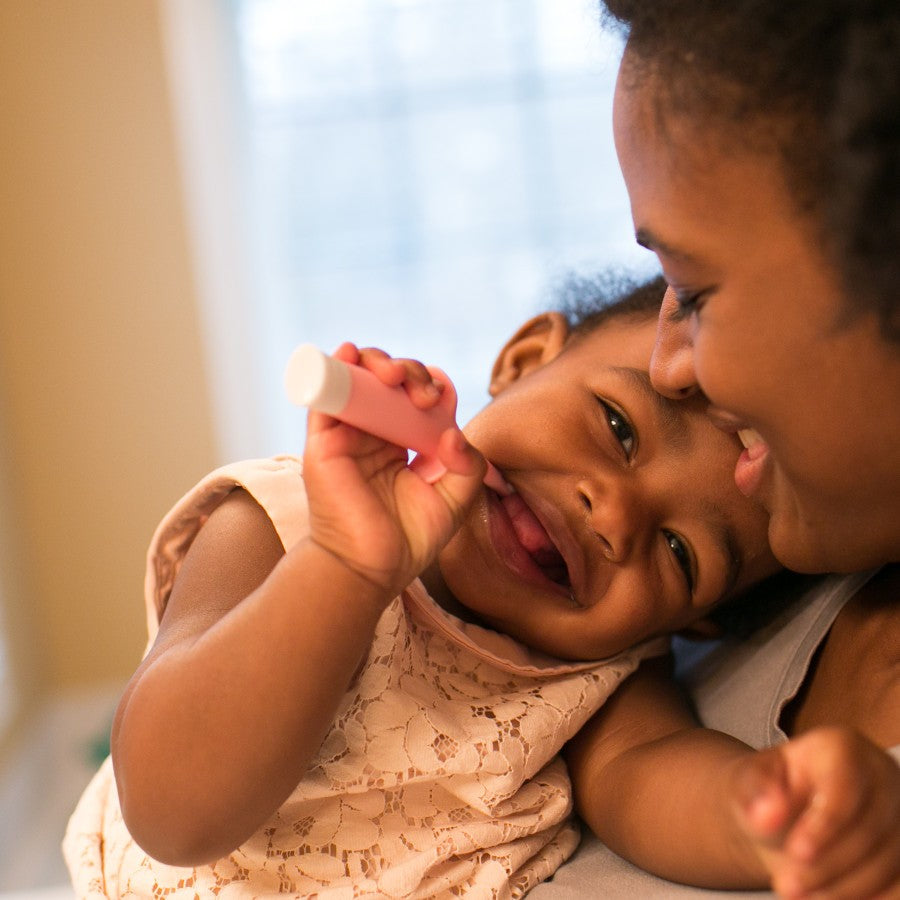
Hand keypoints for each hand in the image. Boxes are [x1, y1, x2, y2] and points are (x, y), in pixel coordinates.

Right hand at [302, 342, 485, 595]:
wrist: (369, 569)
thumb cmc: (409, 540)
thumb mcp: (455, 500)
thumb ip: (469, 465)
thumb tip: (453, 431)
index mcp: (406, 443)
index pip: (417, 397)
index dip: (432, 384)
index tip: (442, 394)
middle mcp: (376, 433)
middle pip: (390, 382)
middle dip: (411, 374)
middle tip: (424, 396)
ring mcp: (350, 434)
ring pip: (360, 380)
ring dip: (379, 363)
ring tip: (396, 377)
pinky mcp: (324, 441)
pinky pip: (326, 396)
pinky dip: (337, 367)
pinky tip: (351, 353)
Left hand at [730, 727, 899, 897]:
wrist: (785, 816)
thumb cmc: (769, 792)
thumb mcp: (750, 783)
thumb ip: (755, 791)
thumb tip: (766, 814)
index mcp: (843, 747)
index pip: (844, 788)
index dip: (824, 825)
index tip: (797, 852)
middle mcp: (882, 775)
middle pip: (869, 830)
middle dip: (828, 866)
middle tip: (785, 886)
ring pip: (889, 863)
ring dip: (844, 890)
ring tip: (799, 896)